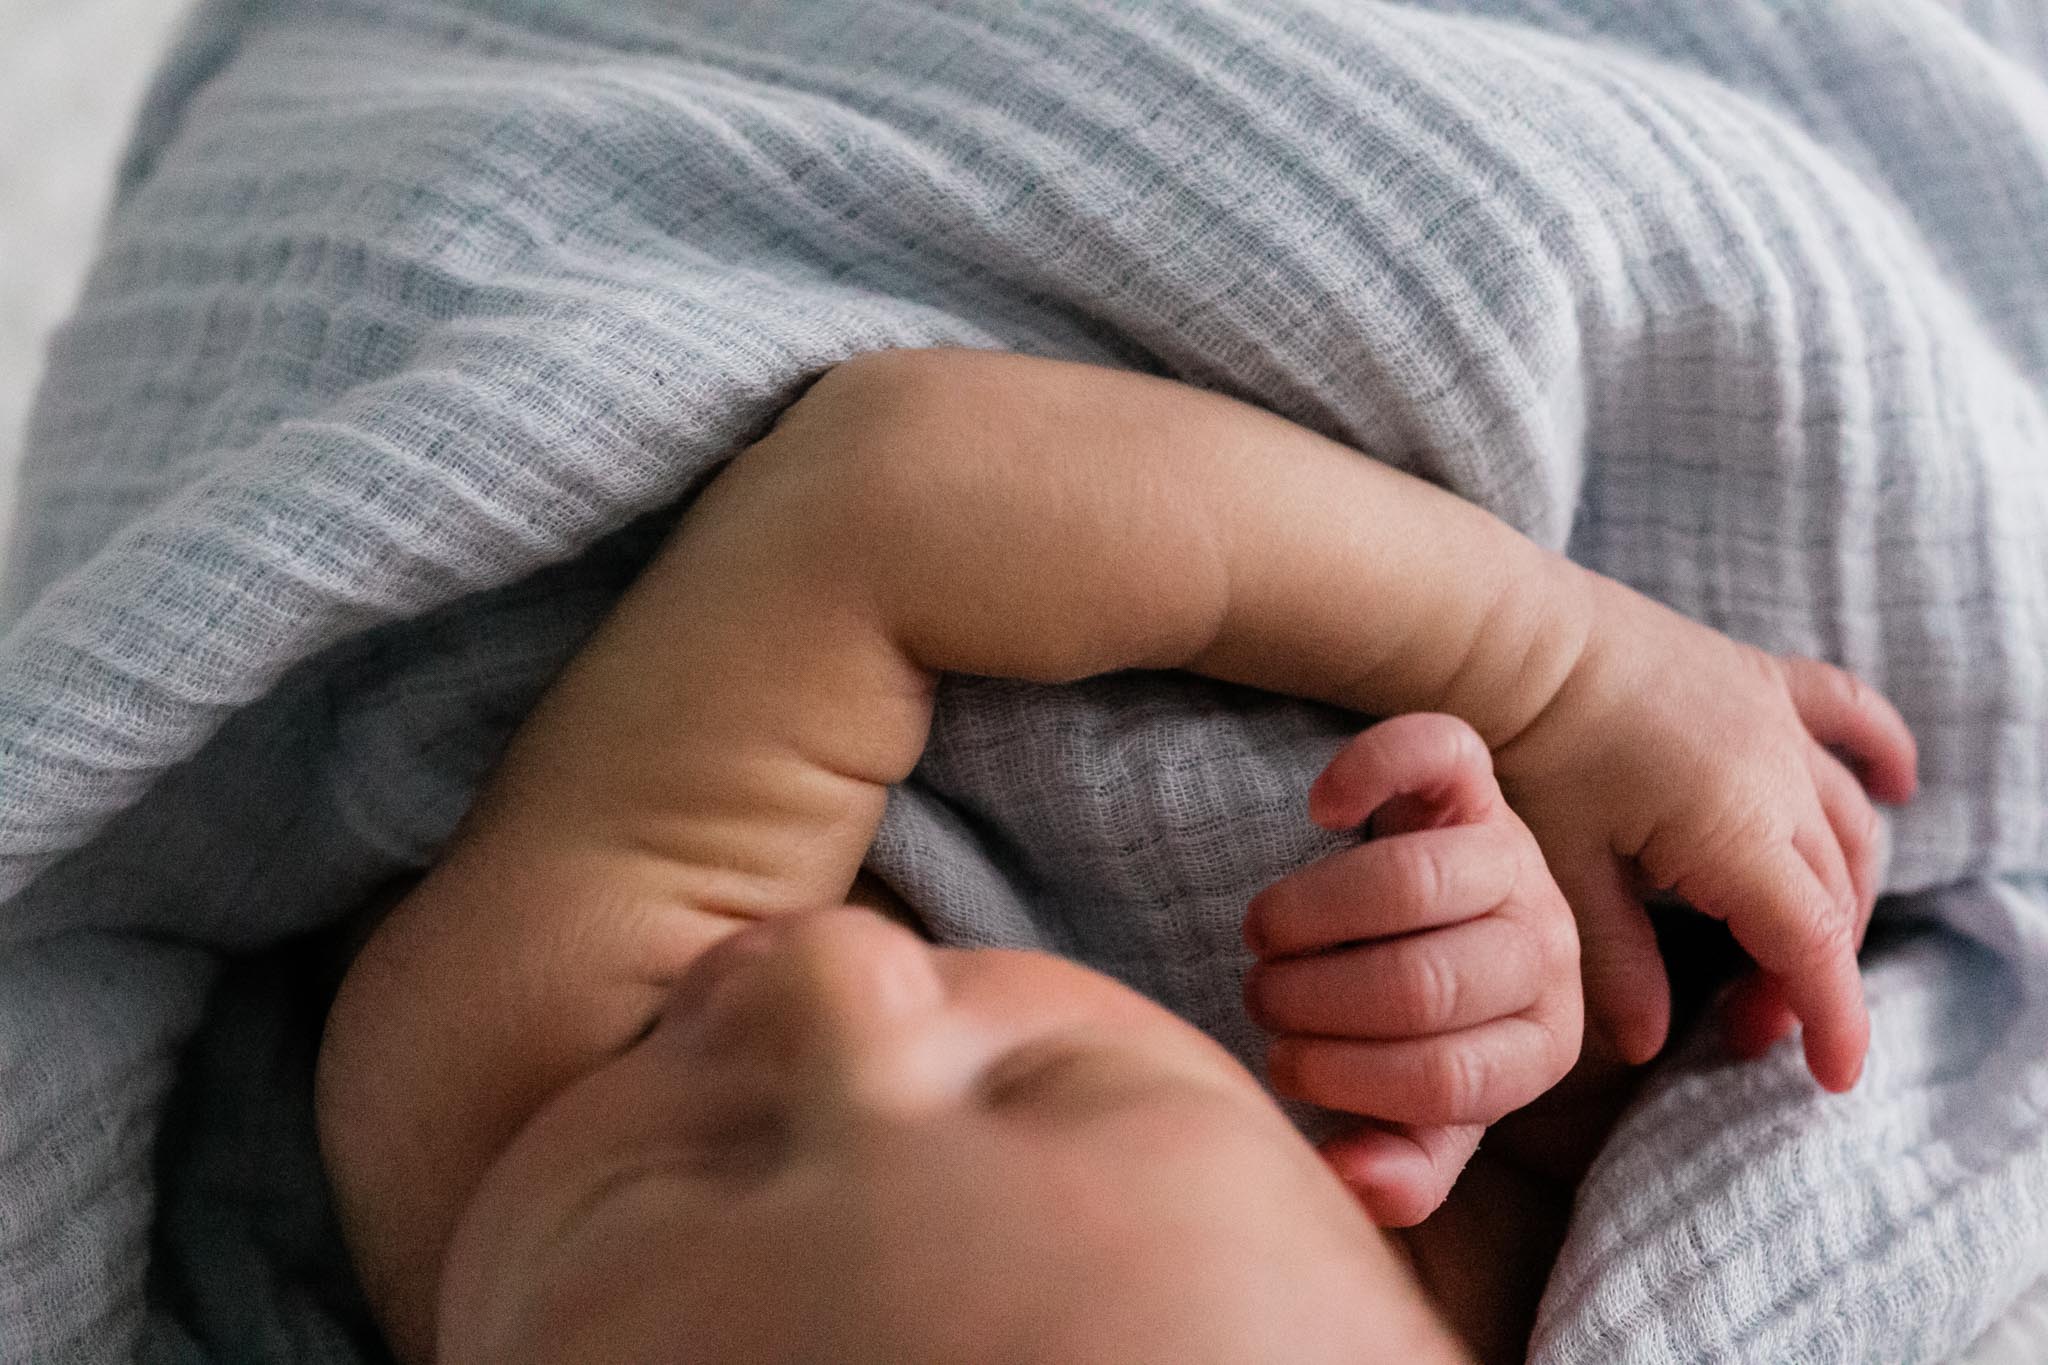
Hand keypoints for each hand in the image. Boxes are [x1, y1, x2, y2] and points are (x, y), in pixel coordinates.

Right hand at [1243, 713, 1582, 1226]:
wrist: (1445, 918)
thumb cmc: (1424, 1028)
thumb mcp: (1423, 1110)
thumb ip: (1404, 1161)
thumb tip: (1358, 1182)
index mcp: (1544, 1044)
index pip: (1446, 1079)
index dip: (1344, 1079)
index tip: (1283, 1064)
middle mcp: (1549, 949)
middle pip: (1427, 981)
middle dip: (1317, 1000)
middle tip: (1261, 1000)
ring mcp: (1515, 857)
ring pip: (1417, 881)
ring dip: (1313, 914)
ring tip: (1265, 938)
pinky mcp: (1475, 782)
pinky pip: (1435, 752)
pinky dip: (1371, 771)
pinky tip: (1321, 810)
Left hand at [1490, 569, 1918, 1091]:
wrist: (1509, 636)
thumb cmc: (1527, 749)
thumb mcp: (1566, 869)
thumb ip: (1615, 960)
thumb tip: (1646, 1044)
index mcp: (1736, 830)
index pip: (1809, 944)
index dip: (1831, 1016)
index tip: (1832, 1076)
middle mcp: (1779, 775)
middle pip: (1828, 897)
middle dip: (1805, 975)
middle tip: (1746, 1027)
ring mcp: (1775, 721)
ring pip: (1848, 824)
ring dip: (1836, 894)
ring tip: (1789, 951)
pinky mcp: (1756, 678)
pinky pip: (1846, 712)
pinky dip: (1881, 752)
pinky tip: (1899, 786)